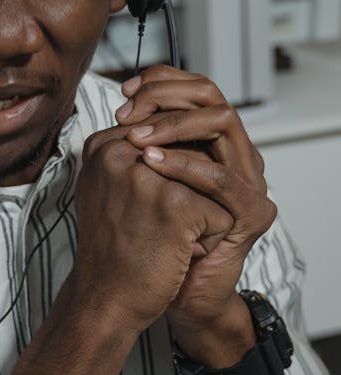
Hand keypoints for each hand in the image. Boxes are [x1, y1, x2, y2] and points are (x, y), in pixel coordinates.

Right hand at [70, 123, 233, 335]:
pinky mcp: (175, 204)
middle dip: (190, 193)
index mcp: (102, 145)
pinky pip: (220, 211)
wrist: (106, 302)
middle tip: (157, 228)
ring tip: (170, 238)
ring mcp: (148, 177)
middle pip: (190, 153)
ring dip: (201, 213)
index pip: (164, 134)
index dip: (177, 173)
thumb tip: (177, 131)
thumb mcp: (110, 189)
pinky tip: (181, 252)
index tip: (155, 208)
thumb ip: (132, 156)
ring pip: (209, 180)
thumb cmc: (113, 249)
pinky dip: (210, 237)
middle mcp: (121, 152)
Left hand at [114, 66, 276, 334]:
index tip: (125, 92)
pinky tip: (151, 164)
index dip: (163, 82)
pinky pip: (221, 178)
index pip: (197, 88)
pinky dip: (185, 166)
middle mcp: (236, 153)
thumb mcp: (136, 178)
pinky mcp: (253, 213)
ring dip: (175, 125)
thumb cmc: (146, 235)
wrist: (164, 292)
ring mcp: (250, 181)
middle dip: (167, 96)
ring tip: (136, 137)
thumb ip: (139, 142)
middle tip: (128, 111)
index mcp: (211, 142)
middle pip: (212, 97)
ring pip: (223, 124)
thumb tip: (121, 102)